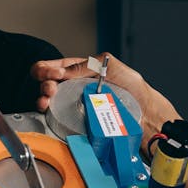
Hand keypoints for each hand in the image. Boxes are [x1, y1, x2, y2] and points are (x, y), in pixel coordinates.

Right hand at [30, 53, 163, 122]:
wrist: (144, 114)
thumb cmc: (133, 89)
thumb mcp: (110, 66)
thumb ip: (85, 65)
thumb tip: (62, 71)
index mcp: (82, 71)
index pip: (57, 66)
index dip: (48, 67)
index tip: (51, 73)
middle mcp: (76, 88)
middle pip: (49, 82)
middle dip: (45, 82)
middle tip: (51, 88)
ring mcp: (75, 105)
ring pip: (48, 100)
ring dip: (42, 97)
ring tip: (46, 99)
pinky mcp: (77, 122)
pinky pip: (57, 117)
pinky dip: (48, 112)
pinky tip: (47, 109)